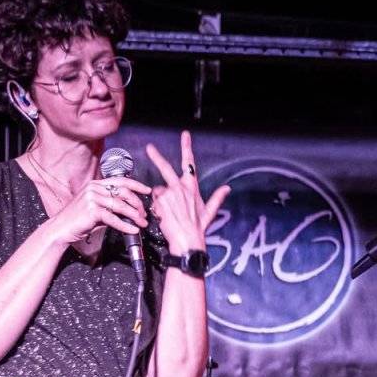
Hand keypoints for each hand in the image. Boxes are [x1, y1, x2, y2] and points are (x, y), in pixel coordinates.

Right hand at [46, 175, 150, 245]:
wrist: (60, 229)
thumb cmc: (78, 220)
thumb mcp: (95, 208)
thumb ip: (110, 205)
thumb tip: (131, 210)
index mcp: (95, 184)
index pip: (120, 180)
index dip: (136, 185)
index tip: (148, 190)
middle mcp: (93, 188)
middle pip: (123, 192)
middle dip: (138, 204)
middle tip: (144, 214)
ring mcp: (92, 198)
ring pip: (121, 205)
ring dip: (135, 216)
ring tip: (142, 223)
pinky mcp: (92, 211)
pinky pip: (114, 218)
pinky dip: (126, 226)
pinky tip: (133, 230)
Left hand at [145, 131, 229, 254]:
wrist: (187, 241)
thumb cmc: (198, 227)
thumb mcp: (210, 212)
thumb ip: (217, 197)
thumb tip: (227, 188)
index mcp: (192, 187)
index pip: (189, 163)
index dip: (187, 147)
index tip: (184, 135)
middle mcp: (180, 187)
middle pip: (165, 167)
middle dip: (156, 156)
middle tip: (150, 147)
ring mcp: (168, 194)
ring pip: (158, 190)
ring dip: (160, 198)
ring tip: (169, 212)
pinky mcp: (159, 202)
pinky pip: (153, 201)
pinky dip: (156, 207)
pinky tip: (164, 215)